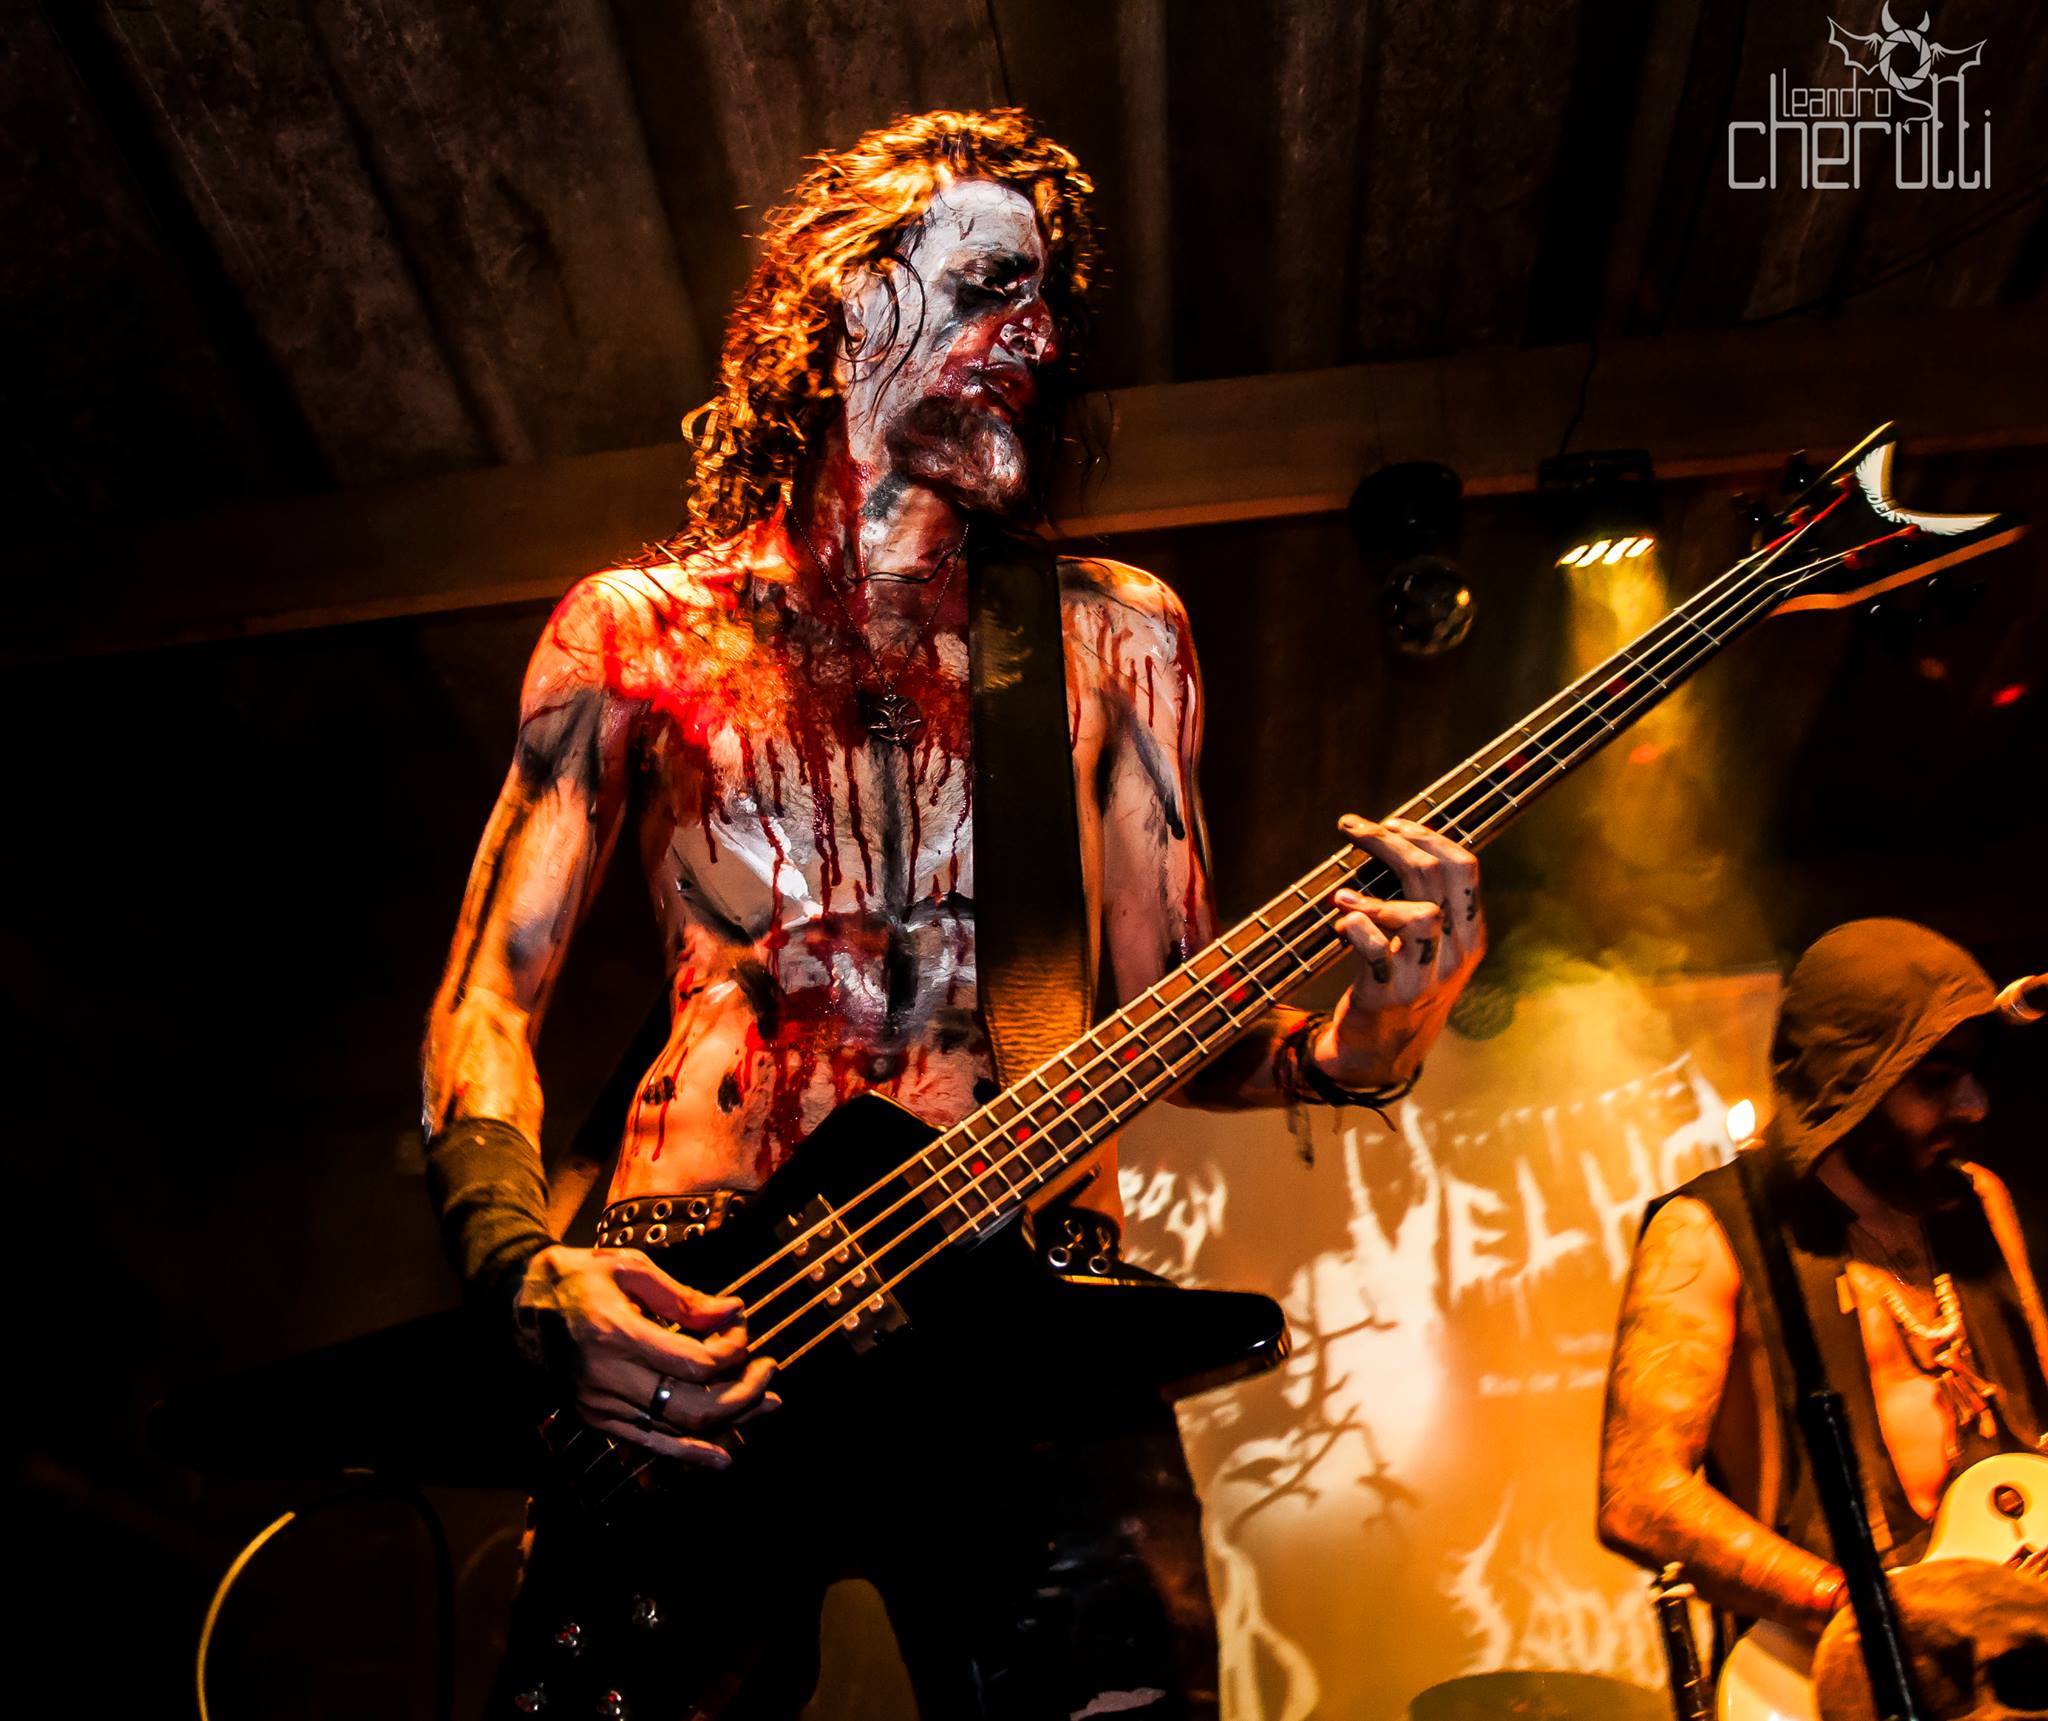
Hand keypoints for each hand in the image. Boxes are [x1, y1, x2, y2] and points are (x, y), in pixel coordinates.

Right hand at [517, 1244, 777, 1467]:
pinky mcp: (596, 1418)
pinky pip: (650, 1443)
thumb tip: (733, 1312)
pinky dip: (690, 1452)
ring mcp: (600, 1405)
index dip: (732, 1350)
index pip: (696, 1364)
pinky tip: (722, 1455)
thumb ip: (683, 1297)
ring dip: (729, 1421)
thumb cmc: (578, 1276)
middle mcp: (607, 1379)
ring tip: (766, 1405)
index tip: (741, 1325)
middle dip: (743, 1392)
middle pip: (694, 1407)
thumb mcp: (629, 1269)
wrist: (519, 1303)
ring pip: (678, 1431)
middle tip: (769, 1370)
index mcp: (617, 1335)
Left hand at [1321, 814, 1485, 1085]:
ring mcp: (1425, 977)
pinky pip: (1377, 951)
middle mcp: (1455, 954)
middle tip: (1353, 829)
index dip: (1426, 835)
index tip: (1391, 822)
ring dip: (1376, 896)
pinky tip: (1340, 924)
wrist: (1381, 1053)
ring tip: (1344, 896)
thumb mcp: (1428, 946)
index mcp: (1470, 934)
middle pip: (1436, 877)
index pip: (1464, 867)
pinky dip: (1355, 928)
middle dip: (1390, 842)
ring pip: (1421, 915)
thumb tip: (1391, 841)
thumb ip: (1420, 901)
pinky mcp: (1389, 997)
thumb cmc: (1399, 984)